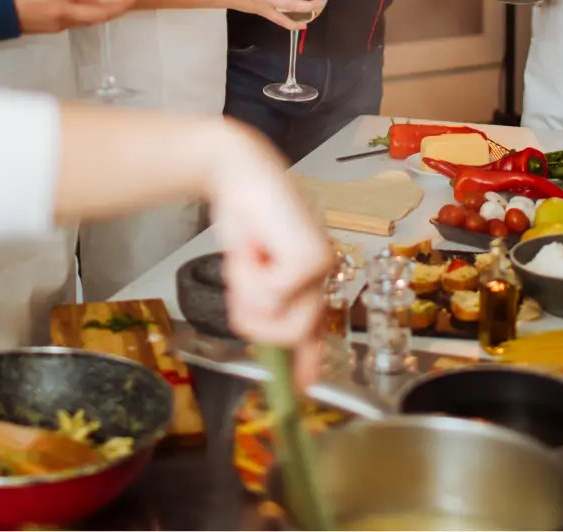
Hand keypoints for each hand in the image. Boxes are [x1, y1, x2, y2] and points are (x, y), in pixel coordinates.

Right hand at [208, 121, 333, 385]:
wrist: (240, 174)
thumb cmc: (244, 219)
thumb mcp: (250, 273)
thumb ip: (263, 306)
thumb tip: (266, 347)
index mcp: (310, 278)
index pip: (315, 329)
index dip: (309, 362)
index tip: (304, 388)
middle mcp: (322, 273)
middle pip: (289, 334)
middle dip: (252, 315)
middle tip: (240, 276)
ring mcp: (322, 265)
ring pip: (280, 317)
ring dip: (249, 293)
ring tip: (247, 257)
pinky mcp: (314, 257)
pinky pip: (274, 293)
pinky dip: (251, 273)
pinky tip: (253, 244)